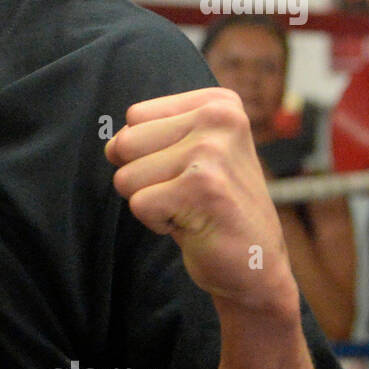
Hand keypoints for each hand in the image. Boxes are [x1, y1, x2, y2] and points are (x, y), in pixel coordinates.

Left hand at [104, 87, 299, 316]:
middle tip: (185, 194)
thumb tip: (111, 144)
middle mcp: (220, 118)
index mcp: (218, 103)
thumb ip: (152, 134)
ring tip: (190, 208)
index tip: (186, 172)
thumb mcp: (191, 153)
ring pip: (127, 176)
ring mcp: (212, 152)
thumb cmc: (213, 207)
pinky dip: (157, 222)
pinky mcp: (202, 187)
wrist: (257, 265)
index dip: (146, 153)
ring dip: (150, 201)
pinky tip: (194, 225)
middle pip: (125, 143)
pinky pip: (138, 203)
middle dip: (142, 178)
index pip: (135, 117)